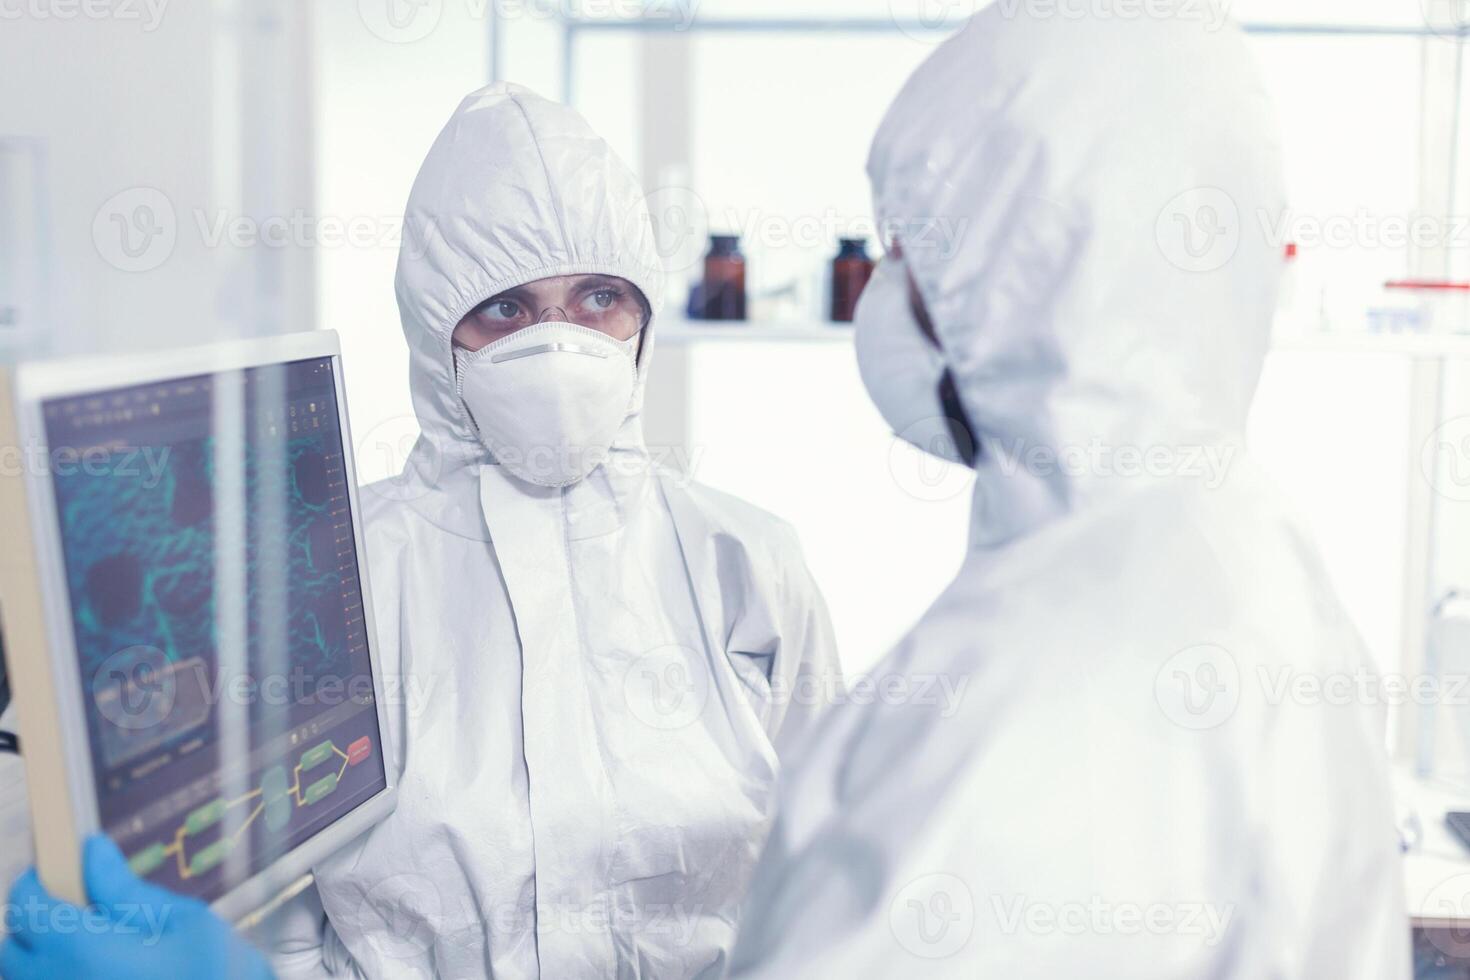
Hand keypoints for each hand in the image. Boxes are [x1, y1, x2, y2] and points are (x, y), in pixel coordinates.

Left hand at [0, 835, 272, 979]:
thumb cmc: (215, 973)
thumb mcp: (182, 920)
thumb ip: (126, 888)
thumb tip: (92, 850)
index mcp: (83, 950)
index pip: (26, 904)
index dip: (36, 879)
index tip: (55, 869)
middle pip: (11, 949)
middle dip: (32, 925)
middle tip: (74, 912)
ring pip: (23, 976)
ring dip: (43, 958)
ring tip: (90, 948)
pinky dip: (60, 975)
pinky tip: (100, 969)